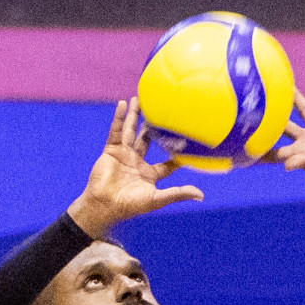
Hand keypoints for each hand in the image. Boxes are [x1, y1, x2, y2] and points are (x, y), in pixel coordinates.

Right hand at [67, 97, 202, 238]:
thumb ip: (178, 194)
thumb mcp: (157, 199)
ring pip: (131, 131)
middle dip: (153, 127)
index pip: (166, 164)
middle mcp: (136, 163)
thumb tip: (201, 196)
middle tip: (162, 110)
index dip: (176, 155)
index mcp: (149, 175)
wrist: (103, 205)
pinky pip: (116, 131)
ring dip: (135, 115)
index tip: (187, 143)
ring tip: (141, 98)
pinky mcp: (111, 151)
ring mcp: (123, 155)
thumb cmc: (129, 205)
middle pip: (147, 140)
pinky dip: (119, 118)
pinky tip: (124, 103)